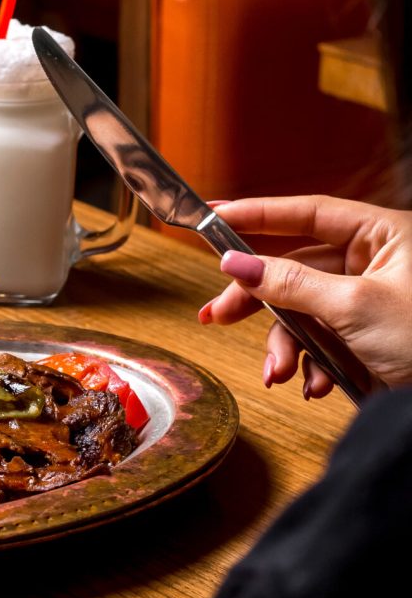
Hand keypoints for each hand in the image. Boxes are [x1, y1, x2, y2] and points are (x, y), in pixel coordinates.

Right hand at [198, 196, 411, 397]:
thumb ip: (289, 282)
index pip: (308, 212)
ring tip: (278, 374)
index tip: (213, 213)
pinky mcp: (368, 338)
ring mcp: (371, 302)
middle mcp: (377, 263)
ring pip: (303, 311)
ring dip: (285, 346)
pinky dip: (310, 364)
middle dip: (257, 299)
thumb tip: (236, 263)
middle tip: (216, 314)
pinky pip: (321, 340)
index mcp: (385, 236)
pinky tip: (315, 385)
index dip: (257, 213)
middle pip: (295, 267)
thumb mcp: (354, 308)